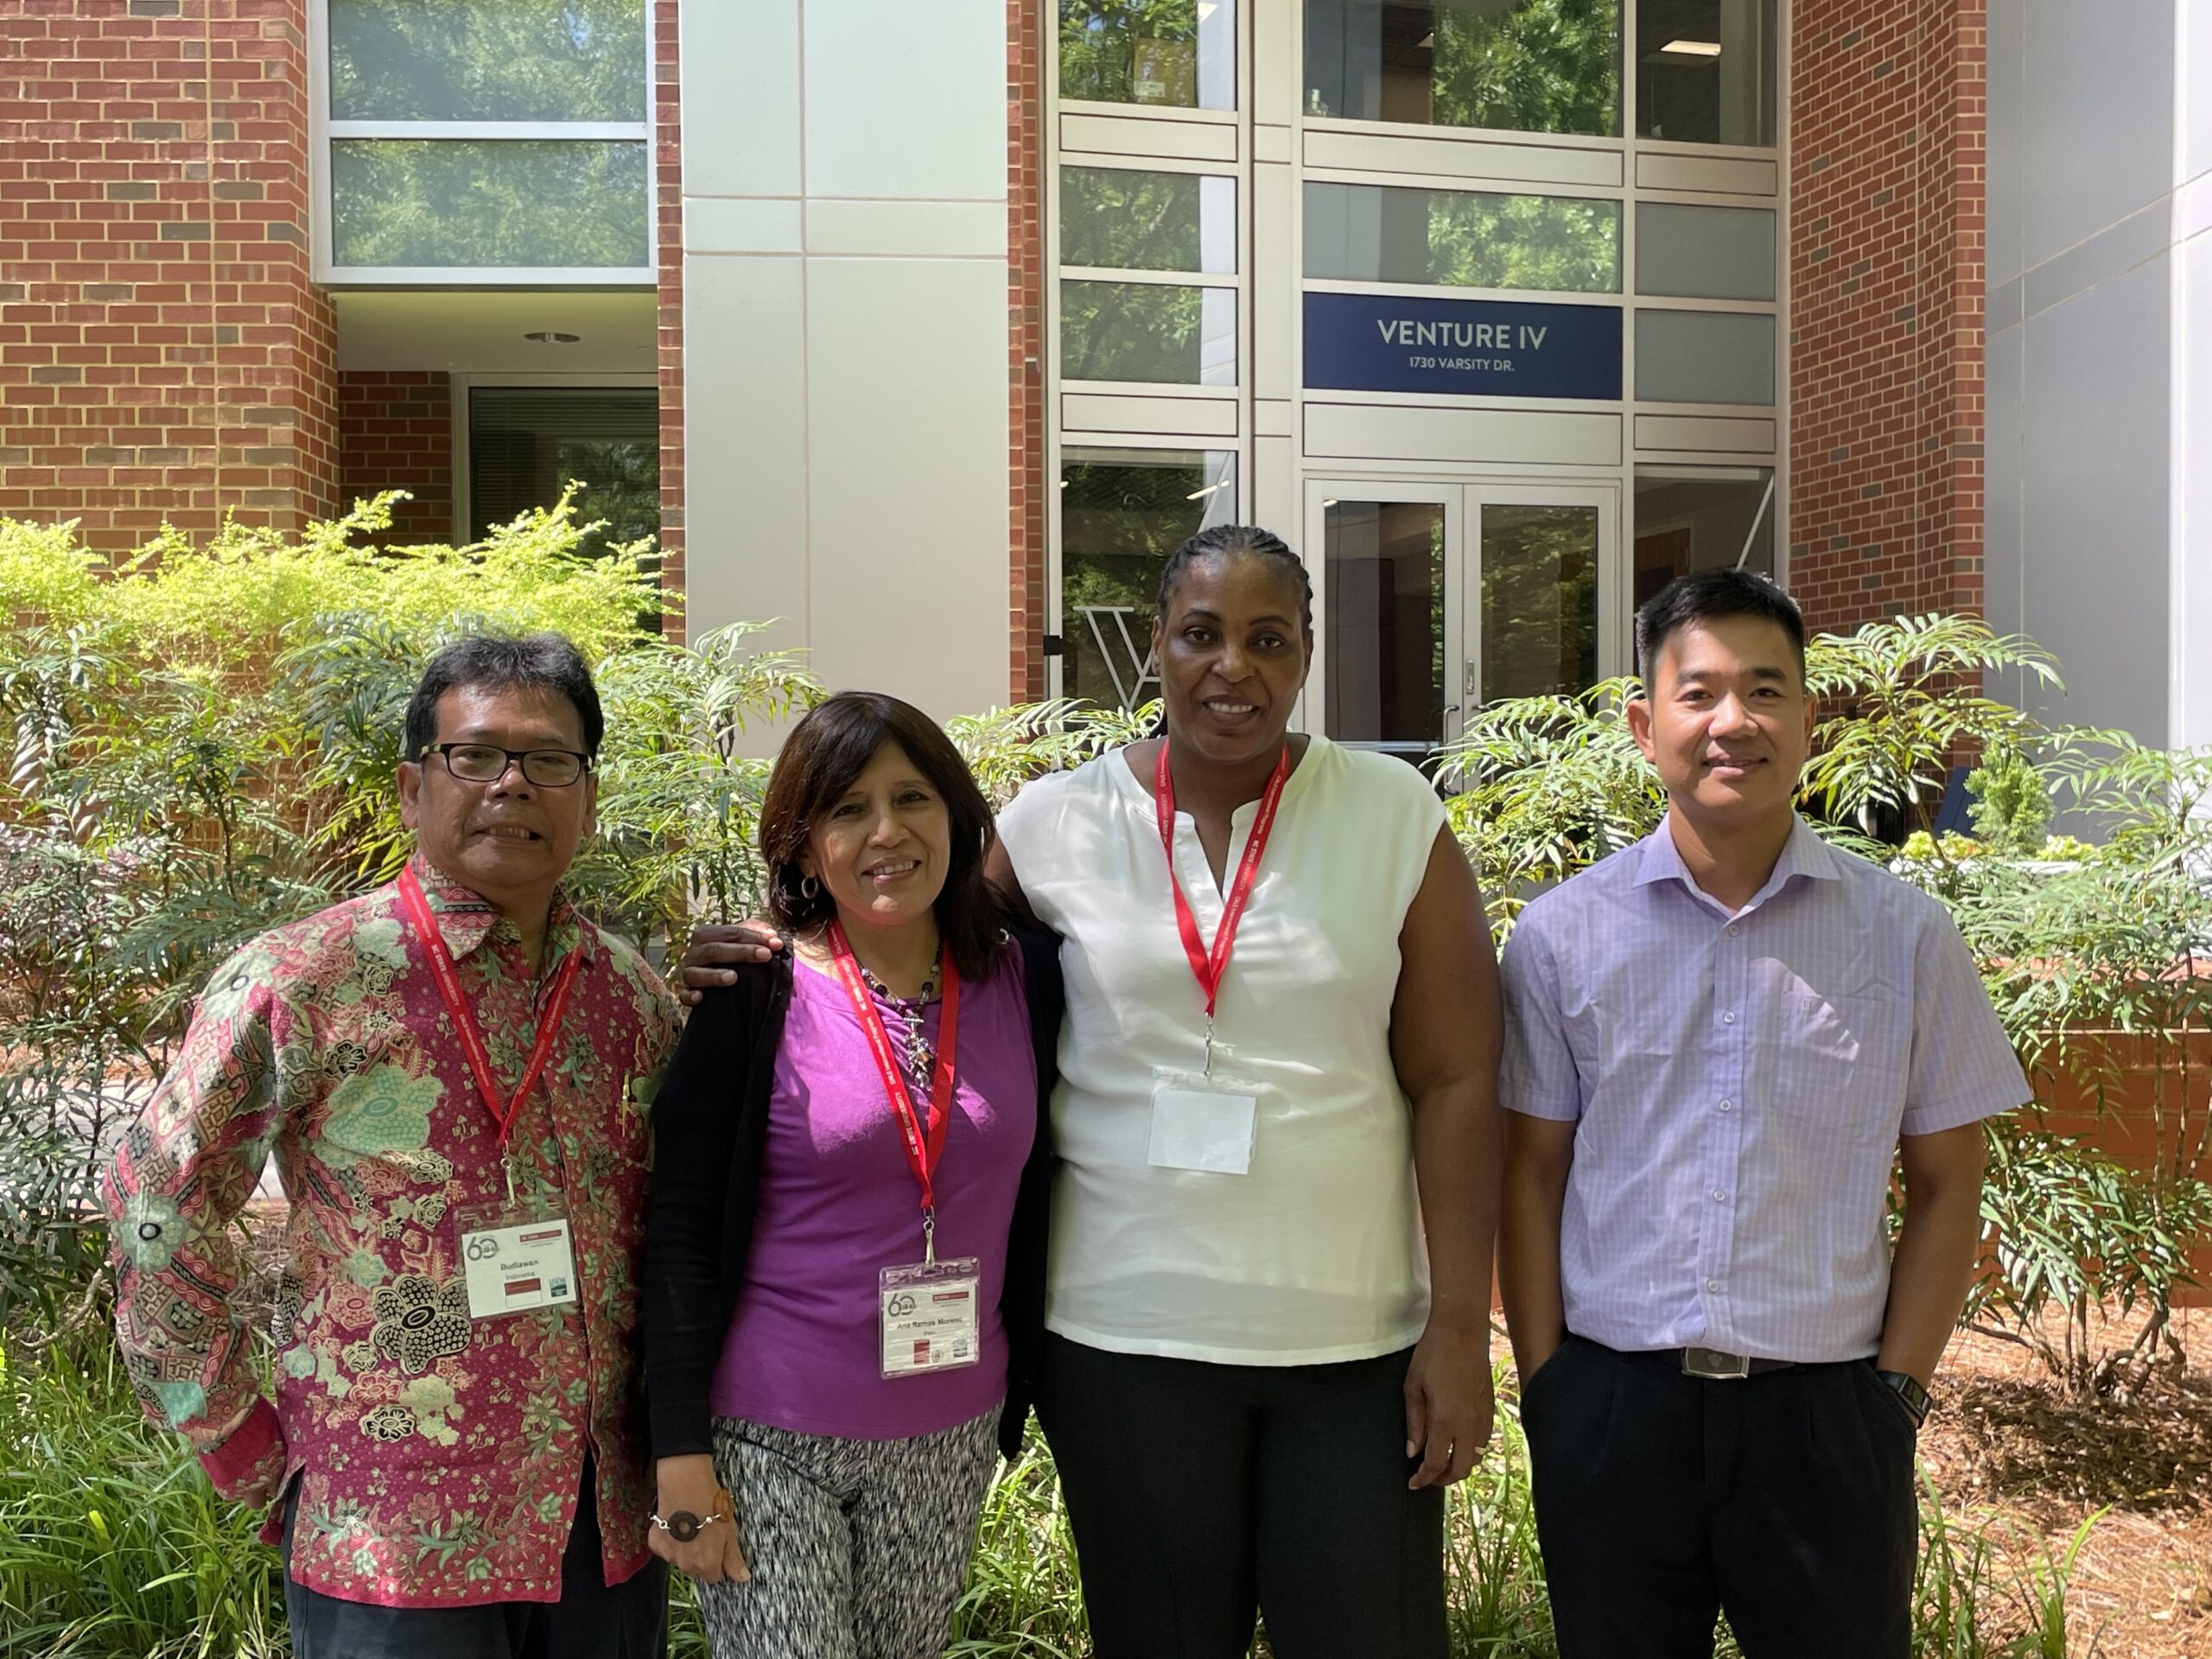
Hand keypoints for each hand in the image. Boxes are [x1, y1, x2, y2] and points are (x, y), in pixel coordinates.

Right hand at [649, 1454, 748, 1583]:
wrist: (685, 1483)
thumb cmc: (711, 1504)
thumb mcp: (729, 1530)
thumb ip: (733, 1558)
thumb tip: (743, 1578)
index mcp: (706, 1564)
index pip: (714, 1577)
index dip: (718, 1562)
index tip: (718, 1546)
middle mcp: (685, 1565)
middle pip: (696, 1569)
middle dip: (701, 1556)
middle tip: (705, 1532)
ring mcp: (668, 1554)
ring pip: (680, 1559)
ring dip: (685, 1549)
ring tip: (691, 1525)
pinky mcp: (654, 1542)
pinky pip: (665, 1548)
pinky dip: (670, 1540)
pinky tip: (676, 1523)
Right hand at [674, 921, 785, 1006]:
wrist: (714, 979)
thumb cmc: (730, 954)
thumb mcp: (743, 939)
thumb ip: (756, 930)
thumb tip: (772, 933)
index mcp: (705, 935)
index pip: (729, 932)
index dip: (754, 936)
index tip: (776, 943)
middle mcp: (694, 953)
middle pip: (714, 950)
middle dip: (741, 952)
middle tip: (765, 956)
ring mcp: (688, 973)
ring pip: (696, 973)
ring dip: (714, 975)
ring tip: (734, 977)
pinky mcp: (686, 992)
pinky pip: (684, 995)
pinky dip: (690, 996)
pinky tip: (701, 997)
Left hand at [1404, 1317, 1494, 1488]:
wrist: (1462, 1331)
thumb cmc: (1433, 1355)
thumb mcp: (1413, 1387)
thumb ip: (1414, 1423)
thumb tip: (1413, 1451)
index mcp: (1446, 1421)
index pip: (1436, 1463)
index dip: (1423, 1478)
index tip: (1413, 1483)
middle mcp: (1468, 1425)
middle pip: (1461, 1469)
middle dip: (1443, 1479)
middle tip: (1427, 1476)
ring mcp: (1483, 1417)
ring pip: (1475, 1458)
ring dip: (1459, 1466)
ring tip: (1441, 1462)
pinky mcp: (1491, 1408)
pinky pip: (1484, 1441)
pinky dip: (1470, 1451)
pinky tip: (1457, 1442)